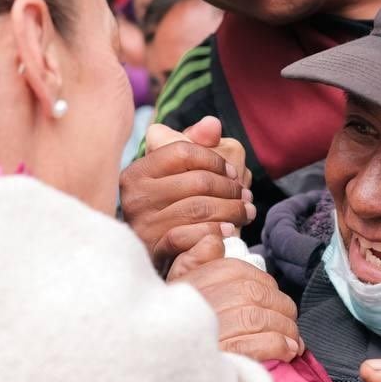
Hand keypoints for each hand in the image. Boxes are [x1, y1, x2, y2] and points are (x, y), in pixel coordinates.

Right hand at [121, 117, 254, 266]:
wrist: (157, 256)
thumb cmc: (171, 207)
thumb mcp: (178, 172)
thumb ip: (196, 143)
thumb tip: (213, 125)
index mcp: (138, 172)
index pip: (183, 151)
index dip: (214, 159)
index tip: (233, 172)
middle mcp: (134, 196)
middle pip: (197, 181)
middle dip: (230, 188)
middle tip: (245, 196)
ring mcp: (143, 224)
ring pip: (199, 208)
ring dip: (231, 210)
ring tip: (245, 211)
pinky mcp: (154, 250)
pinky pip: (194, 235)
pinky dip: (216, 231)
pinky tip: (230, 230)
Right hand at [171, 257, 302, 361]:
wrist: (165, 370)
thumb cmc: (174, 330)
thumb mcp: (176, 287)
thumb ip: (195, 258)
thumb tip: (216, 239)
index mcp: (192, 280)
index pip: (239, 272)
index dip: (266, 286)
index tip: (275, 300)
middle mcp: (199, 301)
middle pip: (254, 294)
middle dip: (281, 309)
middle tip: (290, 324)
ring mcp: (210, 329)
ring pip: (259, 318)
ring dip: (285, 330)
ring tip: (294, 342)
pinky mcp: (222, 357)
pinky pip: (258, 344)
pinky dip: (278, 346)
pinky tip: (286, 351)